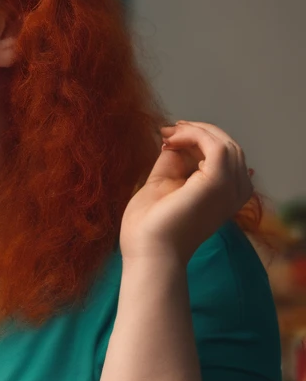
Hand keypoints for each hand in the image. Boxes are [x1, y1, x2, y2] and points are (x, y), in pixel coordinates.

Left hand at [119, 121, 254, 264]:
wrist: (147, 250)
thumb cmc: (151, 226)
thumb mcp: (163, 183)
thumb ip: (173, 161)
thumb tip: (174, 140)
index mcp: (224, 196)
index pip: (223, 157)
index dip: (199, 140)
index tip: (170, 135)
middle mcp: (233, 193)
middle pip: (228, 148)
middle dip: (199, 132)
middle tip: (169, 130)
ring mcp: (229, 189)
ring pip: (226, 143)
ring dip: (195, 131)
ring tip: (168, 134)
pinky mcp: (218, 183)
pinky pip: (217, 146)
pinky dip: (195, 134)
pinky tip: (172, 140)